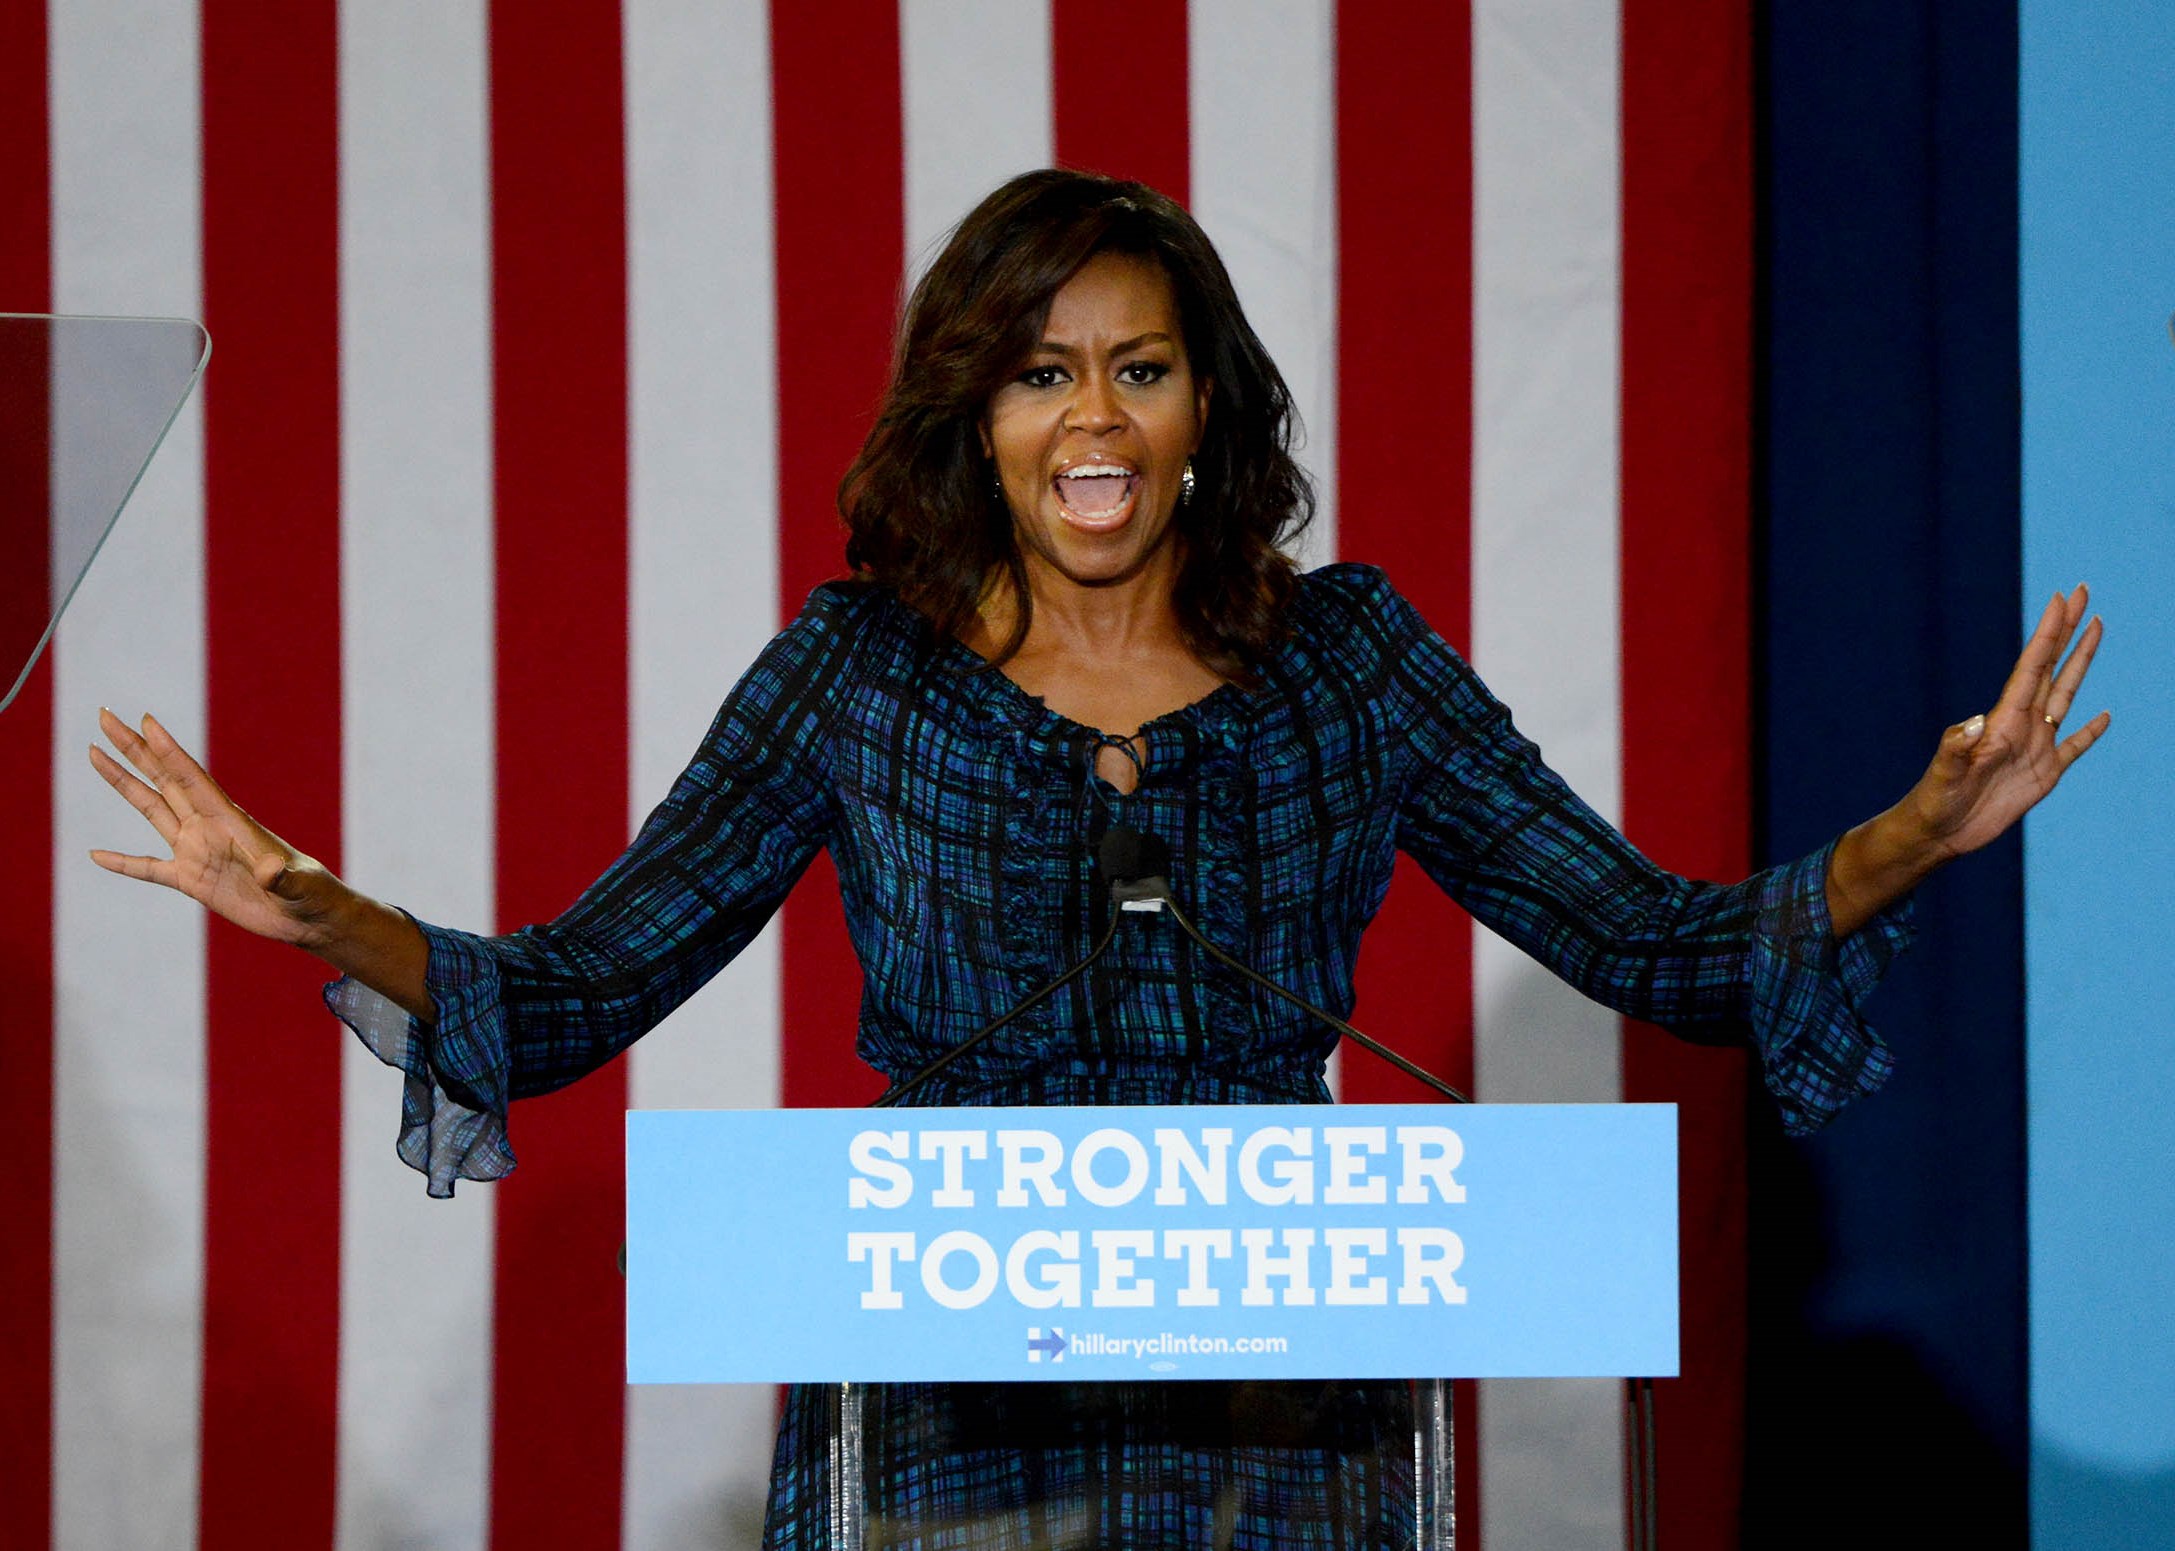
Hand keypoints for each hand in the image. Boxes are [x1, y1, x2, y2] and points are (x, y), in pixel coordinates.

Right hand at [88, 708, 343, 948]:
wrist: (308, 915)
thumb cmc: (310, 893)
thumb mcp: (297, 883)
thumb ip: (281, 876)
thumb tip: (271, 871)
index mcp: (230, 821)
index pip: (191, 779)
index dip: (168, 751)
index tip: (146, 721)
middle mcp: (207, 828)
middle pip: (162, 779)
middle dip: (134, 748)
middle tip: (107, 716)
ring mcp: (197, 852)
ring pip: (151, 809)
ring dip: (123, 782)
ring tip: (95, 753)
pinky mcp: (192, 881)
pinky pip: (148, 868)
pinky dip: (123, 862)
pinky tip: (96, 855)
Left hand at [1905, 583, 2109, 861]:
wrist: (1938, 833)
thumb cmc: (1935, 801)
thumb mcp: (1944, 774)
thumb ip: (1958, 748)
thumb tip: (1977, 721)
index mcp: (2002, 719)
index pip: (2032, 666)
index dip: (2047, 632)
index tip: (2060, 598)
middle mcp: (2021, 725)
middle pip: (2052, 668)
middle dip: (2067, 630)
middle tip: (2082, 593)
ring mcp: (2034, 748)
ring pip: (2065, 696)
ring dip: (2081, 663)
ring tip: (2095, 629)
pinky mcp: (2043, 775)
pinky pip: (2073, 747)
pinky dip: (2090, 732)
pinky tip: (2104, 716)